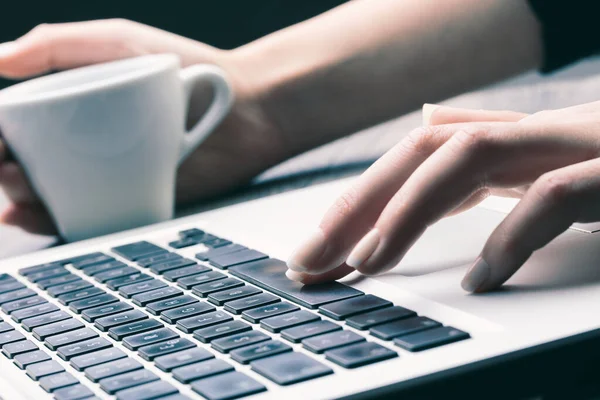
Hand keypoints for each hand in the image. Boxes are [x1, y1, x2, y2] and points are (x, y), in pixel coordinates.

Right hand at [0, 19, 286, 233]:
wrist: (249, 108)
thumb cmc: (186, 66)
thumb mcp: (117, 42)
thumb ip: (57, 44)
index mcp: (71, 105)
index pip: (16, 123)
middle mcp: (82, 141)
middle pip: (25, 162)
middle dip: (5, 173)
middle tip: (8, 173)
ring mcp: (105, 173)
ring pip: (49, 195)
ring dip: (21, 203)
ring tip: (20, 200)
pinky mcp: (129, 201)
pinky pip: (87, 219)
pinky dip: (56, 225)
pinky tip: (39, 219)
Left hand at [286, 101, 599, 292]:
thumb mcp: (550, 162)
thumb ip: (494, 152)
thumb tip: (427, 123)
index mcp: (517, 139)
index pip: (415, 158)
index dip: (358, 200)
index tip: (318, 252)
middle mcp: (538, 132)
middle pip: (422, 149)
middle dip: (356, 204)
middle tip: (309, 261)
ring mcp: (581, 143)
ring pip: (468, 154)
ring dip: (407, 211)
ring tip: (367, 265)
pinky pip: (557, 194)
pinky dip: (512, 238)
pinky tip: (480, 281)